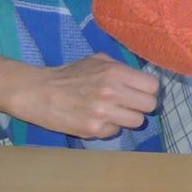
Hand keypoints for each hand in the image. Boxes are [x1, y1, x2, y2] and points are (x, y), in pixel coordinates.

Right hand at [12, 55, 159, 139]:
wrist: (39, 92)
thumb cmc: (69, 75)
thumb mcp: (97, 61)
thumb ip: (121, 68)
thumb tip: (141, 79)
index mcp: (116, 72)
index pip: (153, 86)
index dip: (147, 90)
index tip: (140, 92)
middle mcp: (112, 92)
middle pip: (150, 105)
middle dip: (141, 105)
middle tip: (129, 104)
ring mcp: (103, 113)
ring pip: (137, 121)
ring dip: (127, 118)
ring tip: (113, 112)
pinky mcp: (93, 129)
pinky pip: (115, 131)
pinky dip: (108, 127)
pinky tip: (96, 119)